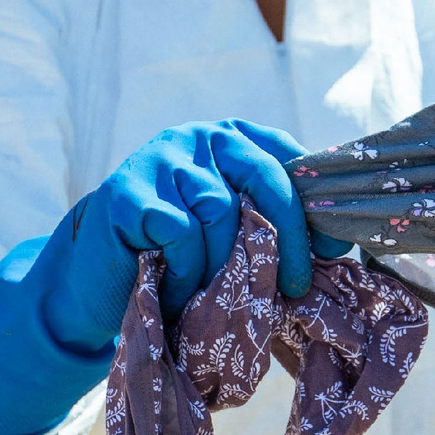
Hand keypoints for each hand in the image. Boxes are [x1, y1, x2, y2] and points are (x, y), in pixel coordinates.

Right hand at [50, 119, 325, 336]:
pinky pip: (181, 232)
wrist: (96, 282)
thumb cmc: (176, 258)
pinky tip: (176, 292)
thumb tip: (338, 244)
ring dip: (225, 265)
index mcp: (231, 138)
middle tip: (296, 286)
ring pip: (221, 210)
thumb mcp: (230, 232)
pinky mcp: (128, 192)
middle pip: (264, 176)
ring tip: (214, 297)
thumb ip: (270, 221)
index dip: (314, 206)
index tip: (335, 250)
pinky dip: (187, 272)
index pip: (287, 158)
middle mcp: (198, 137)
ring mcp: (160, 159)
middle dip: (288, 236)